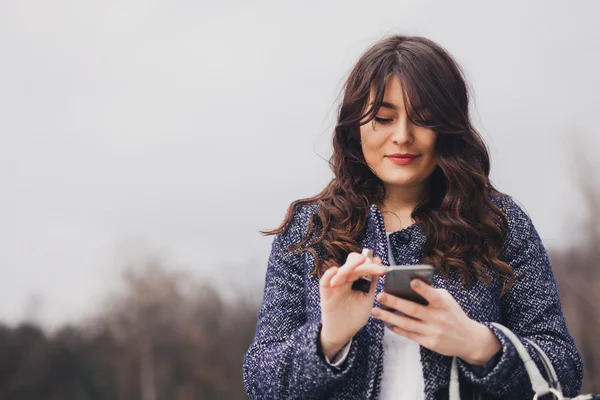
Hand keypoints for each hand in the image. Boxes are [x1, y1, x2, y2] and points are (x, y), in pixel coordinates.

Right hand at [319, 252, 385, 357]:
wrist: (343, 332)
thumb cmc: (355, 315)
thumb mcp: (367, 298)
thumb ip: (372, 282)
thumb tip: (377, 262)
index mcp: (355, 280)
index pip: (361, 267)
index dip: (371, 265)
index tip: (382, 268)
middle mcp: (344, 281)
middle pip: (350, 267)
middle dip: (359, 262)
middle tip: (368, 259)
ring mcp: (335, 287)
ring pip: (339, 272)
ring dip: (349, 266)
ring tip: (359, 261)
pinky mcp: (326, 294)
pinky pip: (324, 282)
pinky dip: (328, 275)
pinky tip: (335, 270)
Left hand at [371, 279, 500, 365]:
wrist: (468, 339)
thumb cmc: (453, 314)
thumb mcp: (447, 300)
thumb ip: (431, 293)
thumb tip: (409, 284)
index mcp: (443, 304)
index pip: (432, 295)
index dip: (422, 288)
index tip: (411, 280)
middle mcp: (438, 318)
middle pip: (413, 310)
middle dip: (395, 302)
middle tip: (380, 296)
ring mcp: (433, 332)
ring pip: (407, 324)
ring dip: (389, 317)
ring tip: (375, 311)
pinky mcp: (429, 343)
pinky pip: (409, 335)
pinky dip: (397, 329)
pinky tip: (386, 323)